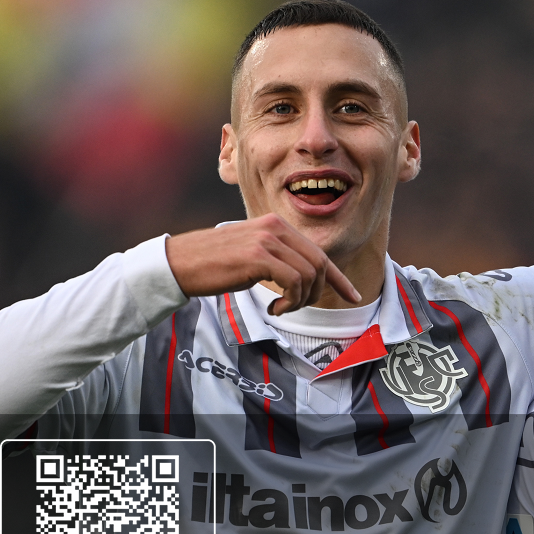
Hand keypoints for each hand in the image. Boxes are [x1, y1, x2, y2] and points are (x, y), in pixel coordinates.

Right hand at [164, 215, 360, 313]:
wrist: (180, 263)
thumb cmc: (214, 265)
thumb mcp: (253, 256)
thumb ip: (279, 259)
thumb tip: (307, 277)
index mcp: (277, 224)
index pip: (319, 252)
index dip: (339, 278)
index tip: (353, 295)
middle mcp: (275, 226)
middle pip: (320, 264)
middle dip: (318, 293)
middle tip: (295, 308)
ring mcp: (267, 240)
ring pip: (310, 275)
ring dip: (300, 301)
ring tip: (280, 308)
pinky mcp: (258, 256)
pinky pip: (295, 283)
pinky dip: (291, 302)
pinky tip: (274, 309)